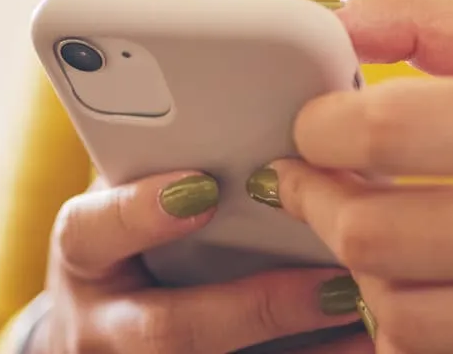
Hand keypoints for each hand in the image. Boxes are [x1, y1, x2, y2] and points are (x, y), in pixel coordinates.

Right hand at [31, 171, 368, 353]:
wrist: (108, 327)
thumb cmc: (136, 235)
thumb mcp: (134, 195)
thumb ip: (176, 162)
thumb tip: (281, 120)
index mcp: (84, 252)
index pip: (91, 231)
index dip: (140, 212)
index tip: (202, 190)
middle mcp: (103, 324)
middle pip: (166, 328)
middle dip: (255, 306)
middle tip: (331, 280)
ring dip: (300, 343)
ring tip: (367, 312)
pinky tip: (368, 341)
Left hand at [259, 0, 452, 353]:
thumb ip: (441, 23)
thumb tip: (338, 21)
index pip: (398, 131)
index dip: (325, 127)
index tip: (314, 123)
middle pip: (382, 240)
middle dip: (321, 204)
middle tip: (313, 179)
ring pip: (404, 322)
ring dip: (361, 276)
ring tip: (369, 232)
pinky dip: (413, 327)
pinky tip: (421, 283)